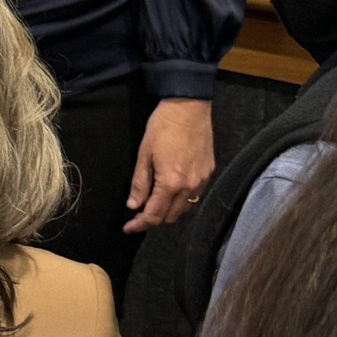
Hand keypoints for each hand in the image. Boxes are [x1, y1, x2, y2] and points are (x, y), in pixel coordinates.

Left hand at [122, 98, 213, 233]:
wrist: (188, 107)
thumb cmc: (162, 126)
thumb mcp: (144, 153)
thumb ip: (140, 182)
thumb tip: (133, 205)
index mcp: (171, 183)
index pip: (155, 214)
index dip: (140, 224)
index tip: (129, 228)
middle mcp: (189, 187)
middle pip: (171, 216)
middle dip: (154, 220)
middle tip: (138, 215)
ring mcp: (202, 180)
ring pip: (184, 208)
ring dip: (168, 211)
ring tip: (153, 204)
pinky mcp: (208, 172)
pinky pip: (194, 195)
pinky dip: (181, 200)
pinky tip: (171, 192)